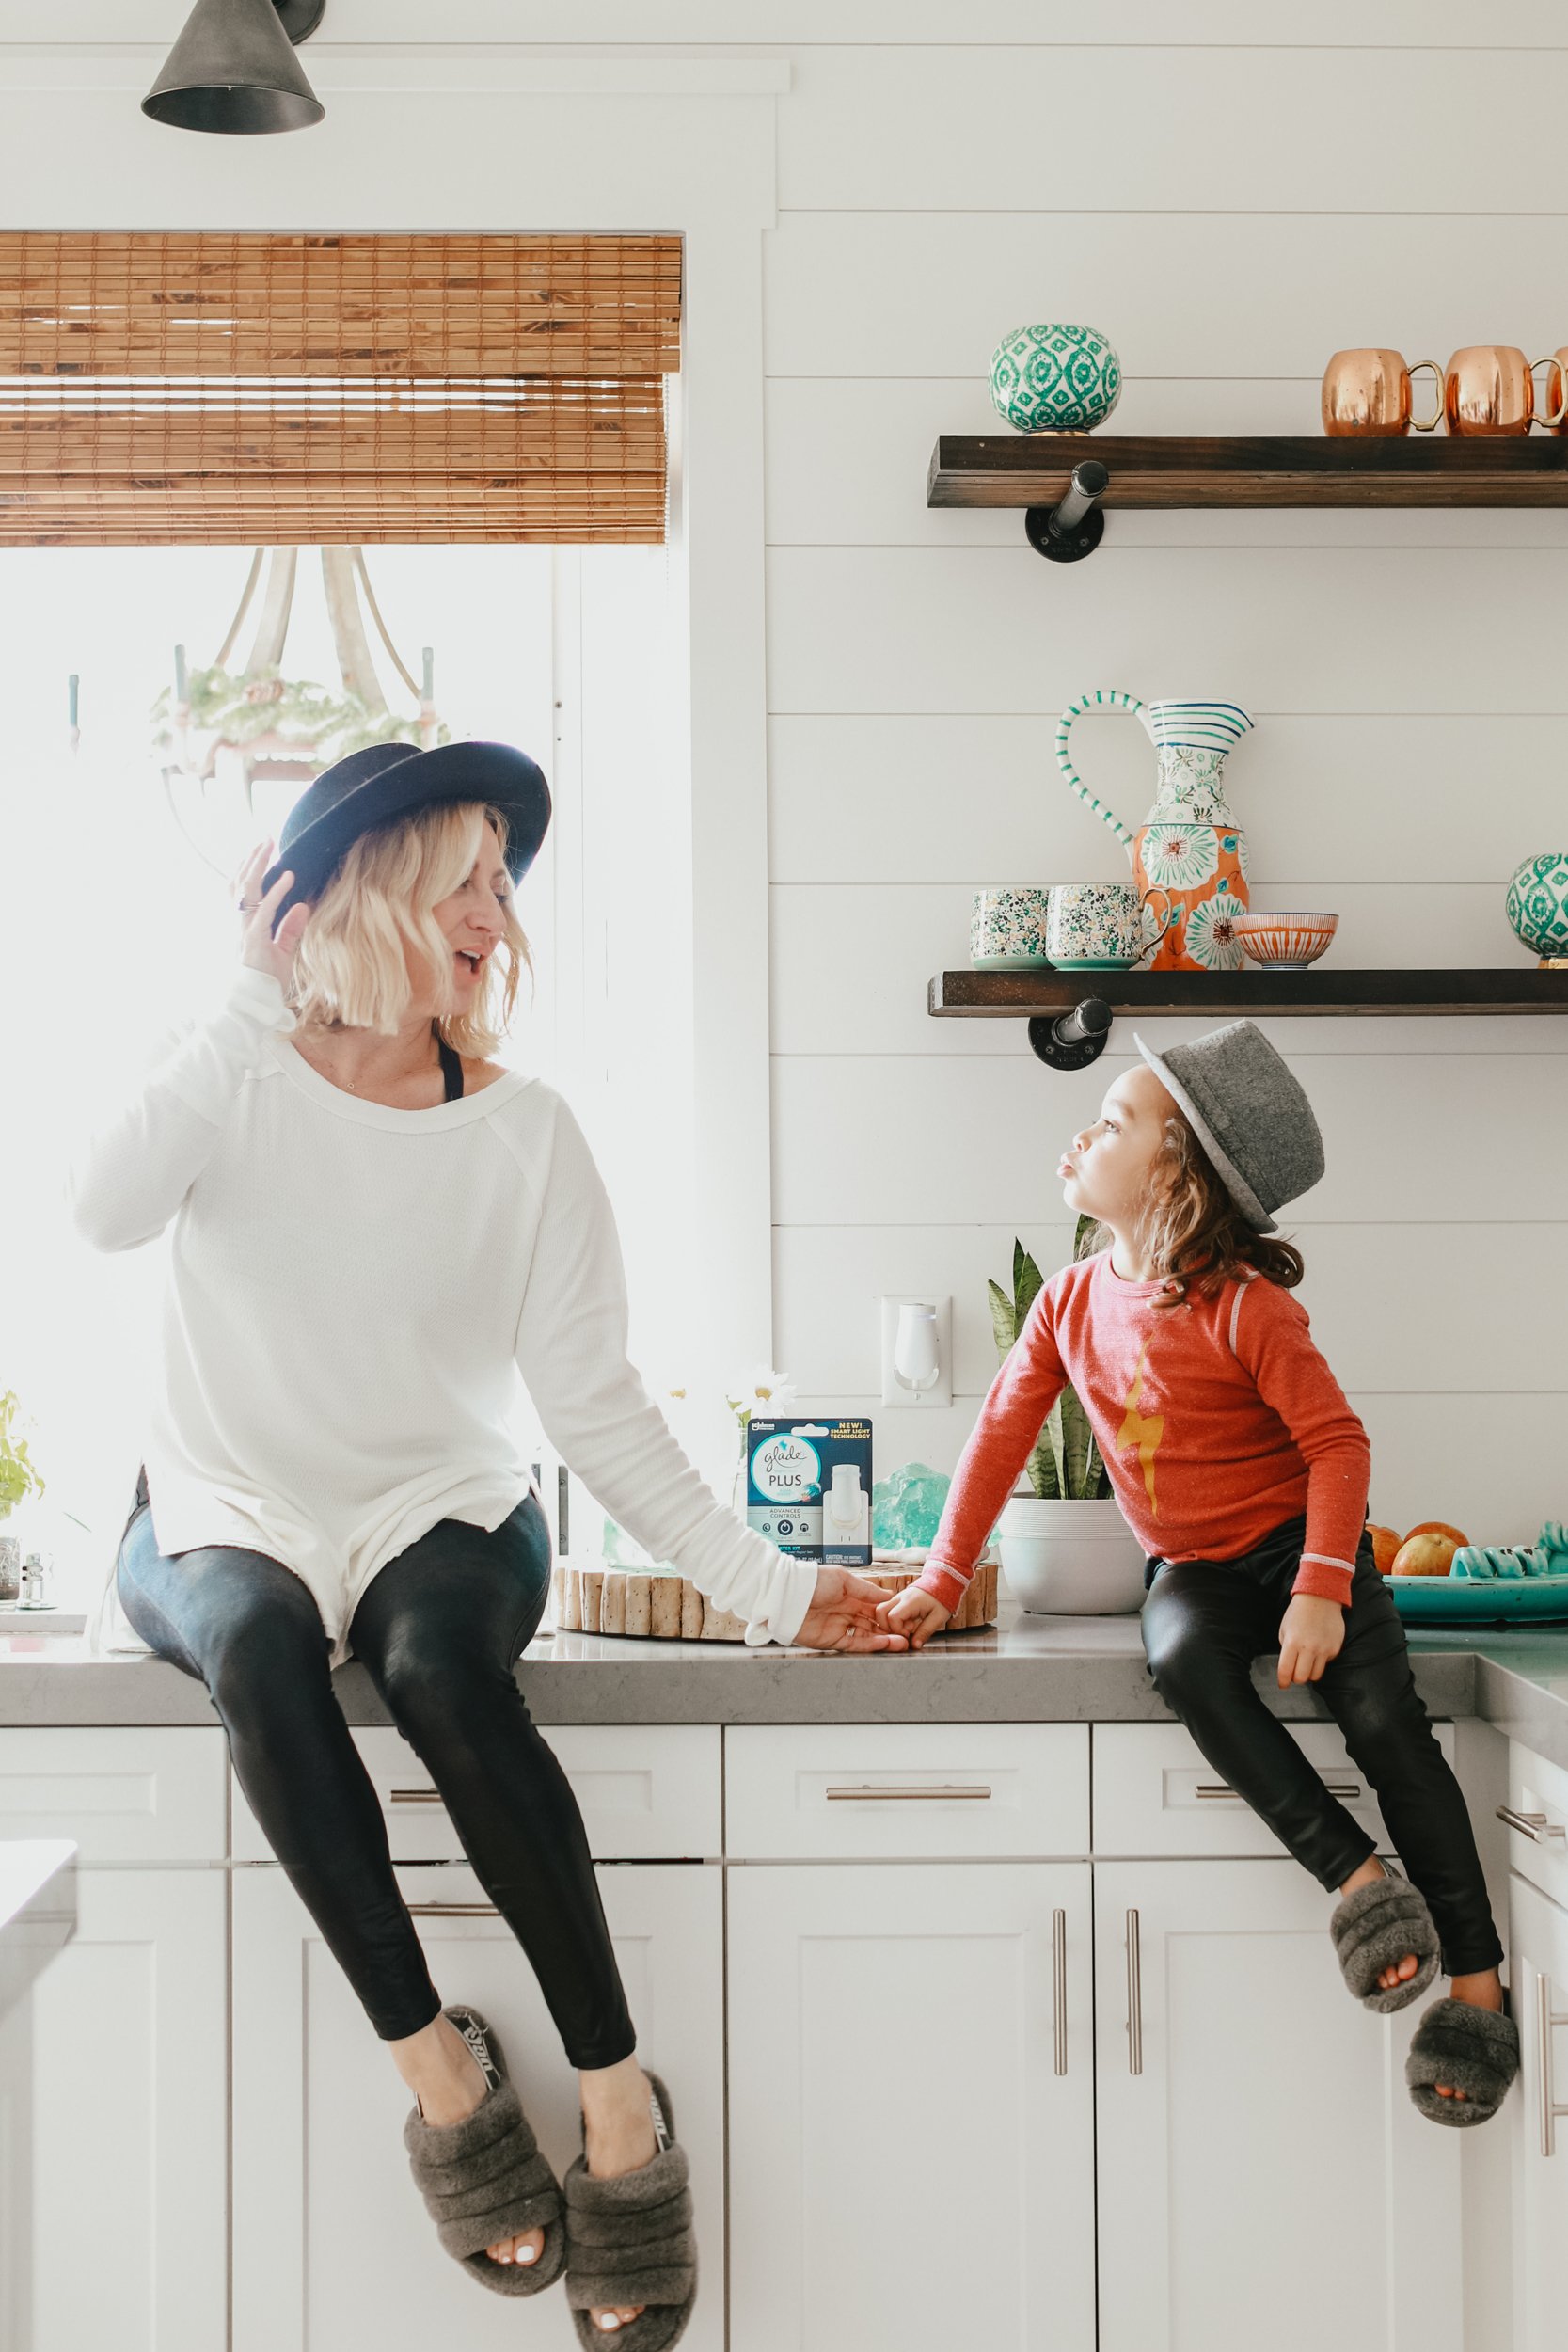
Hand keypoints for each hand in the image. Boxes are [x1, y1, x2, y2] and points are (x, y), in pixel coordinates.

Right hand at [235, 841, 309, 987]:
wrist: (254, 1004)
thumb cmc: (265, 981)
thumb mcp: (282, 952)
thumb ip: (290, 929)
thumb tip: (302, 905)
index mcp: (242, 926)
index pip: (240, 891)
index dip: (246, 869)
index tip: (256, 851)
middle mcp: (238, 924)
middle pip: (239, 883)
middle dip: (250, 859)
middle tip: (263, 838)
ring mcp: (243, 930)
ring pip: (246, 890)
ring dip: (258, 865)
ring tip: (268, 845)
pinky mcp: (253, 939)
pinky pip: (265, 910)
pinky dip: (276, 892)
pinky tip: (288, 877)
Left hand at [793, 1567, 909, 1653]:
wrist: (787, 1596)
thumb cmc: (812, 1581)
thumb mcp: (843, 1579)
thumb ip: (866, 1590)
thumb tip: (887, 1597)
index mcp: (849, 1595)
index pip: (873, 1606)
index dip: (889, 1612)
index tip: (905, 1616)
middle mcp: (846, 1611)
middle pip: (873, 1623)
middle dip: (890, 1629)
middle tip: (908, 1634)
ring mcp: (839, 1626)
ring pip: (867, 1636)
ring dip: (885, 1640)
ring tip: (903, 1642)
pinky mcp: (832, 1641)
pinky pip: (856, 1644)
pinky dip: (872, 1645)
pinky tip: (886, 1643)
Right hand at [878, 1586, 951, 1649]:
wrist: (942, 1584)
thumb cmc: (942, 1599)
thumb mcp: (938, 1618)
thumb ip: (925, 1631)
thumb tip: (915, 1646)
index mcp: (910, 1601)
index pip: (893, 1617)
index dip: (898, 1630)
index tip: (908, 1635)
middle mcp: (899, 1598)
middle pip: (880, 1612)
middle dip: (887, 1627)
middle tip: (903, 1633)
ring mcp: (897, 1598)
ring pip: (881, 1611)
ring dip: (888, 1624)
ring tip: (905, 1629)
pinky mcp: (897, 1601)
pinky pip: (887, 1610)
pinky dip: (891, 1620)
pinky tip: (905, 1625)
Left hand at [1276, 1593, 1345, 1686]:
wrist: (1320, 1597)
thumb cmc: (1298, 1613)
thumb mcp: (1284, 1629)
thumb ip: (1285, 1649)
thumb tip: (1289, 1667)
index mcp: (1292, 1642)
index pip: (1286, 1671)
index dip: (1283, 1681)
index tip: (1283, 1685)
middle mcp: (1309, 1648)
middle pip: (1302, 1678)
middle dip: (1296, 1678)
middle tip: (1294, 1672)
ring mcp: (1324, 1649)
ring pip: (1315, 1675)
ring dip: (1309, 1672)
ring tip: (1306, 1662)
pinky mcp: (1335, 1648)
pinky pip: (1326, 1663)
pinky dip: (1321, 1660)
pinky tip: (1318, 1648)